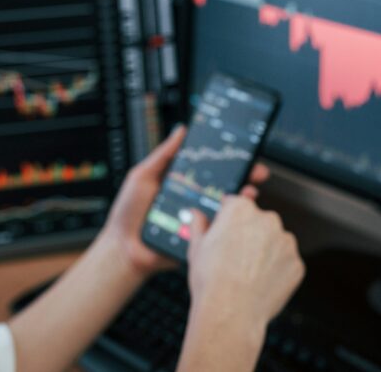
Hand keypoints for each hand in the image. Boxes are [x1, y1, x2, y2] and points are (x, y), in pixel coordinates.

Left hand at [100, 125, 271, 277]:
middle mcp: (196, 200)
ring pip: (228, 209)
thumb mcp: (143, 176)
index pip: (212, 168)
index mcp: (185, 183)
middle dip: (245, 177)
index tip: (243, 150)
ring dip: (243, 200)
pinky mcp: (201, 239)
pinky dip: (231, 225)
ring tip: (249, 192)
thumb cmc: (128, 212)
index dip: (228, 159)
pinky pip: (220, 232)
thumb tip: (181, 130)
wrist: (123, 249)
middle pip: (226, 186)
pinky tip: (237, 217)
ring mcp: (200, 220)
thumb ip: (163, 155)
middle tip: (257, 171)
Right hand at [186, 196, 304, 326]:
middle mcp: (267, 220)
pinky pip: (286, 263)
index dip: (229, 221)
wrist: (230, 312)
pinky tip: (261, 283)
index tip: (226, 233)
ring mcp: (285, 242)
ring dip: (266, 253)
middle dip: (250, 236)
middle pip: (259, 222)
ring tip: (247, 274)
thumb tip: (197, 215)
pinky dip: (277, 271)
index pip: (236, 205)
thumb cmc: (211, 281)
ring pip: (276, 242)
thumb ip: (199, 225)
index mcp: (241, 210)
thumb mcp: (196, 248)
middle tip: (235, 258)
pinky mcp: (296, 264)